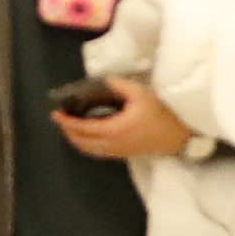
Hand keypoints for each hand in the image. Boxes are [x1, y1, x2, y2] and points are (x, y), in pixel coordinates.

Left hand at [50, 75, 192, 158]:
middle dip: (67, 131)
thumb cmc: (160, 113)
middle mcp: (113, 143)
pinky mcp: (122, 154)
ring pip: (88, 150)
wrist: (178, 134)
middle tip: (60, 119)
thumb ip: (118, 85)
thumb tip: (103, 81)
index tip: (56, 114)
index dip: (67, 122)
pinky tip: (85, 137)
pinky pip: (97, 153)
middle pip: (81, 142)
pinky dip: (86, 145)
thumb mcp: (140, 93)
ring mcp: (117, 151)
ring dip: (75, 140)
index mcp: (115, 129)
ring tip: (68, 127)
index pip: (83, 128)